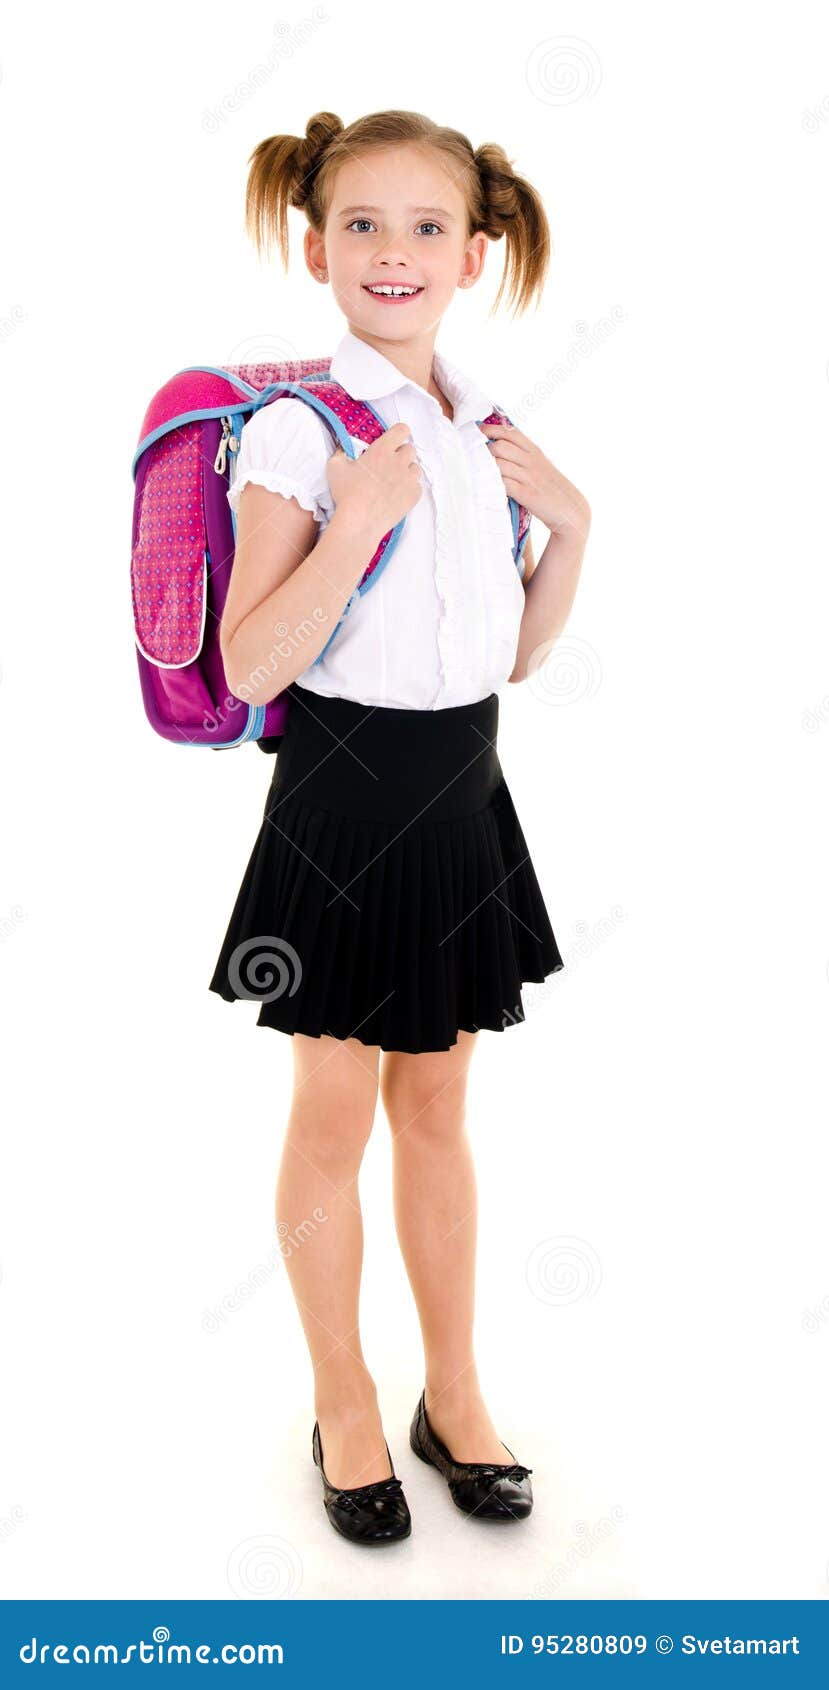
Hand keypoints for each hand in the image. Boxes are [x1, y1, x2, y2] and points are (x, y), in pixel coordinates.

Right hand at [327, 422, 422, 537]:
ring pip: (415, 468)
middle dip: (401, 454)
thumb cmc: (347, 493)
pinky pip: (417, 486)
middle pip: (410, 449)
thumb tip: (344, 450)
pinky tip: (397, 494)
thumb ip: (341, 453)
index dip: (399, 433)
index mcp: (382, 450)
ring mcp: (409, 479)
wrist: (359, 521)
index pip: (401, 430)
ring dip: (407, 471)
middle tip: (390, 464)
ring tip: (394, 480)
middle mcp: (399, 461)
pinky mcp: (414, 496)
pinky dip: (409, 488)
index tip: (395, 439)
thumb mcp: (335, 467)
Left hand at [478, 422, 590, 540]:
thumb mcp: (541, 464)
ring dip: (483, 466)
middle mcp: (531, 461)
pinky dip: (491, 482)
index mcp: (534, 451)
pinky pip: (503, 483)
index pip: (510, 432)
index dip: (490, 429)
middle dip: (482, 448)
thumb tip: (501, 446)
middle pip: (500, 446)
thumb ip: (524, 455)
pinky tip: (483, 484)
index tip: (475, 429)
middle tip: (469, 453)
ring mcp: (528, 477)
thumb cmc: (552, 488)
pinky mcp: (526, 494)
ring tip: (472, 470)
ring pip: (499, 463)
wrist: (571, 509)